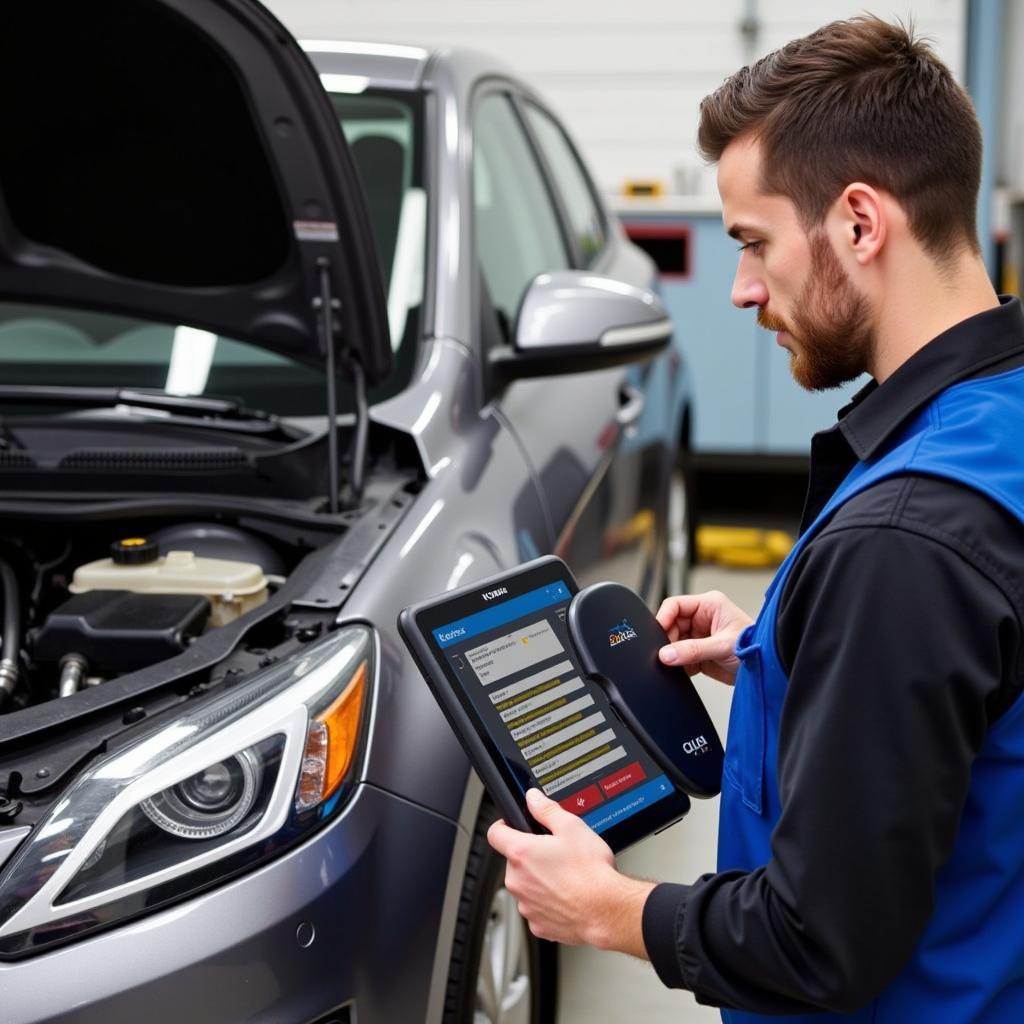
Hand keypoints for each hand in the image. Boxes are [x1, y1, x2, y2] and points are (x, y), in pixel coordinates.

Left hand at [487, 789, 653, 954]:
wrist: (606, 910)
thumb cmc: (591, 872)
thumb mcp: (572, 827)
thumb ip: (547, 810)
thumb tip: (533, 799)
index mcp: (521, 854)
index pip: (495, 833)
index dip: (504, 825)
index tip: (513, 825)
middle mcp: (518, 881)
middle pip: (514, 861)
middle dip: (530, 855)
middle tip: (554, 853)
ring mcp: (526, 905)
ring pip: (525, 885)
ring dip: (538, 880)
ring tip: (565, 876)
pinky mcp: (537, 924)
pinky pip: (537, 907)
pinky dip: (548, 901)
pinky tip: (567, 895)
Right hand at [656, 590, 753, 684]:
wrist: (767, 670)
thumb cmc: (757, 646)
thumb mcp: (722, 646)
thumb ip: (693, 650)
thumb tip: (667, 653)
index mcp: (709, 605)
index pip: (675, 605)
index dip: (663, 618)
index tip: (656, 633)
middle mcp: (703, 619)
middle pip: (671, 625)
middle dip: (667, 640)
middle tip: (666, 654)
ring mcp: (700, 637)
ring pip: (674, 643)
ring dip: (673, 654)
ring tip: (677, 663)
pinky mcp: (699, 654)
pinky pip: (680, 658)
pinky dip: (678, 666)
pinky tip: (683, 670)